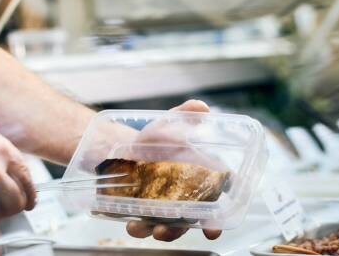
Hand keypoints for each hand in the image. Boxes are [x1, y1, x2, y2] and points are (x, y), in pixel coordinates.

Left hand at [125, 99, 222, 241]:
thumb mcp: (167, 124)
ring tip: (145, 227)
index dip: (217, 217)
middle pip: (189, 220)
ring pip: (168, 226)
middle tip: (169, 229)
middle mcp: (184, 196)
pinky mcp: (143, 210)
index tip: (212, 227)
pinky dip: (139, 226)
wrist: (121, 147)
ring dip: (159, 231)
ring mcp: (164, 206)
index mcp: (198, 177)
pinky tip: (131, 222)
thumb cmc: (152, 138)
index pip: (215, 199)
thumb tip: (201, 107)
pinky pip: (144, 224)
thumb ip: (185, 115)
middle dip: (181, 228)